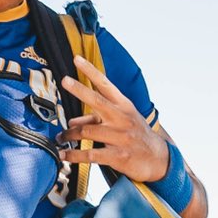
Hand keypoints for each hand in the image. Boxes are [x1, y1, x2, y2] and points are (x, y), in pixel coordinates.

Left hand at [60, 55, 170, 183]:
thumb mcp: (121, 122)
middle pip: (97, 101)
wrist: (158, 158)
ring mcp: (121, 137)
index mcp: (123, 106)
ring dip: (69, 134)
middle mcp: (122, 118)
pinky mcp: (118, 156)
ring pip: (87, 131)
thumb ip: (95, 119)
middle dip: (79, 89)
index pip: (105, 84)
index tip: (77, 59)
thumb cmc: (136, 136)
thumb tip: (72, 121)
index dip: (91, 71)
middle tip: (64, 81)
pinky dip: (74, 154)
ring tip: (59, 137)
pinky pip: (91, 154)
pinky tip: (64, 154)